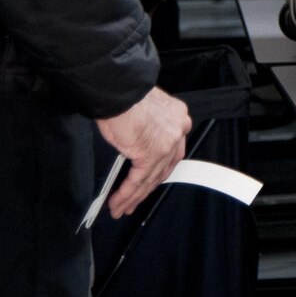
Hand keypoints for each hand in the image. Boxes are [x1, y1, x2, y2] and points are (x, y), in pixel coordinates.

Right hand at [95, 87, 191, 218]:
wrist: (118, 88)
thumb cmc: (125, 94)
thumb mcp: (145, 110)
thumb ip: (149, 129)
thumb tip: (135, 148)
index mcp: (178, 118)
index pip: (172, 152)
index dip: (158, 170)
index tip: (148, 182)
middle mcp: (178, 130)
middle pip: (163, 169)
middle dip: (146, 189)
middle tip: (134, 202)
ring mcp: (167, 144)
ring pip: (149, 179)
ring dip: (133, 197)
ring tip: (121, 208)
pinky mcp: (150, 154)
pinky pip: (137, 181)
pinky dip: (126, 194)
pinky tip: (117, 203)